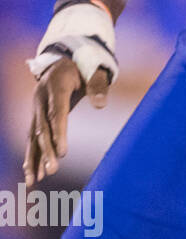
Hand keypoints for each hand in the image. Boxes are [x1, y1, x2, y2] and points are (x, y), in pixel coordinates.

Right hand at [25, 58, 110, 185]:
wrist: (65, 58)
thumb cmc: (85, 65)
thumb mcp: (95, 70)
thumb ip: (98, 86)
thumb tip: (100, 105)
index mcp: (56, 86)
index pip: (57, 113)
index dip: (59, 133)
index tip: (62, 153)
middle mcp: (41, 99)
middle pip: (42, 128)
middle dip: (45, 151)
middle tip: (51, 172)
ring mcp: (36, 108)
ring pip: (33, 136)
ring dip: (34, 158)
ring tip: (33, 180)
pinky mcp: (37, 116)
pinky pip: (33, 137)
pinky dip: (33, 154)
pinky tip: (33, 173)